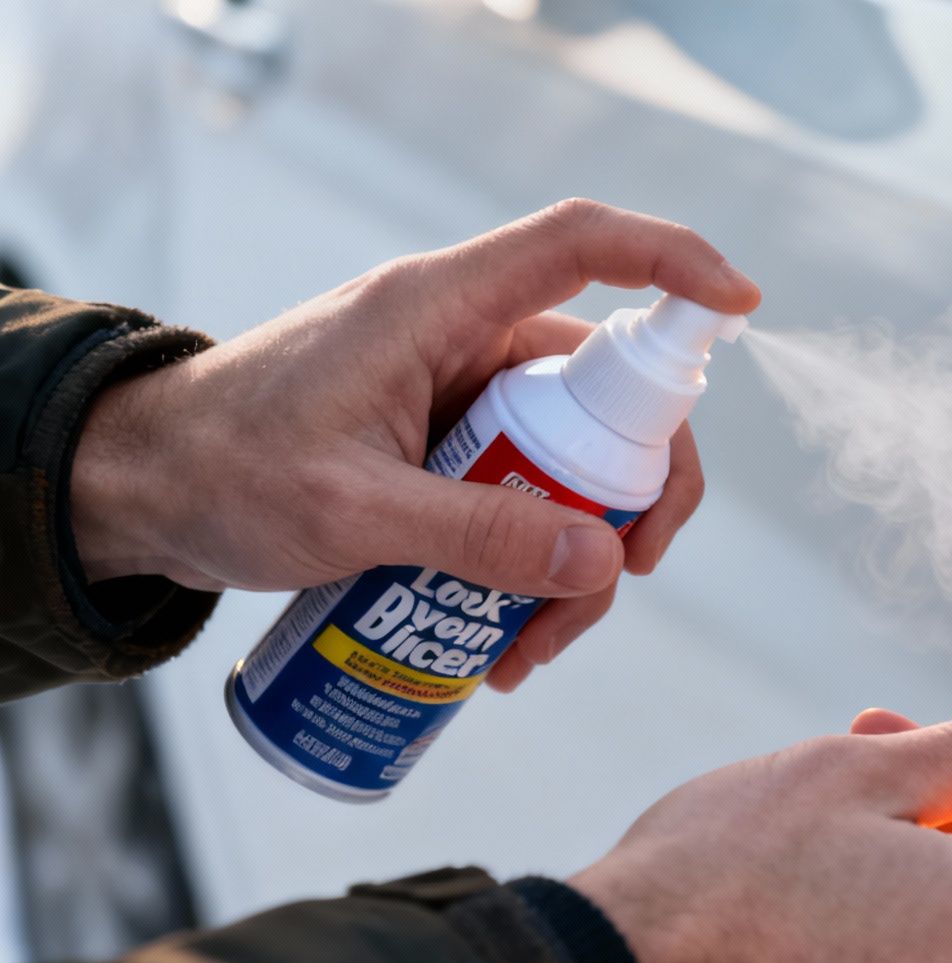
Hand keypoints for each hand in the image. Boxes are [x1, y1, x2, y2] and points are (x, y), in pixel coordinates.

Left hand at [68, 199, 759, 690]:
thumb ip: (477, 534)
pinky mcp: (451, 453)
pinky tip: (502, 646)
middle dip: (632, 500)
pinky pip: (533, 501)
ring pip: (576, 467)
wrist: (138, 495)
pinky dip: (537, 571)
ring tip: (525, 656)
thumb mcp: (346, 515)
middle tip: (622, 582)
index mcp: (438, 310)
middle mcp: (464, 342)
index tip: (743, 306)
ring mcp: (462, 400)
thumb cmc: (218, 474)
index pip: (581, 248)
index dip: (673, 262)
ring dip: (578, 563)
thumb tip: (603, 560)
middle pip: (606, 395)